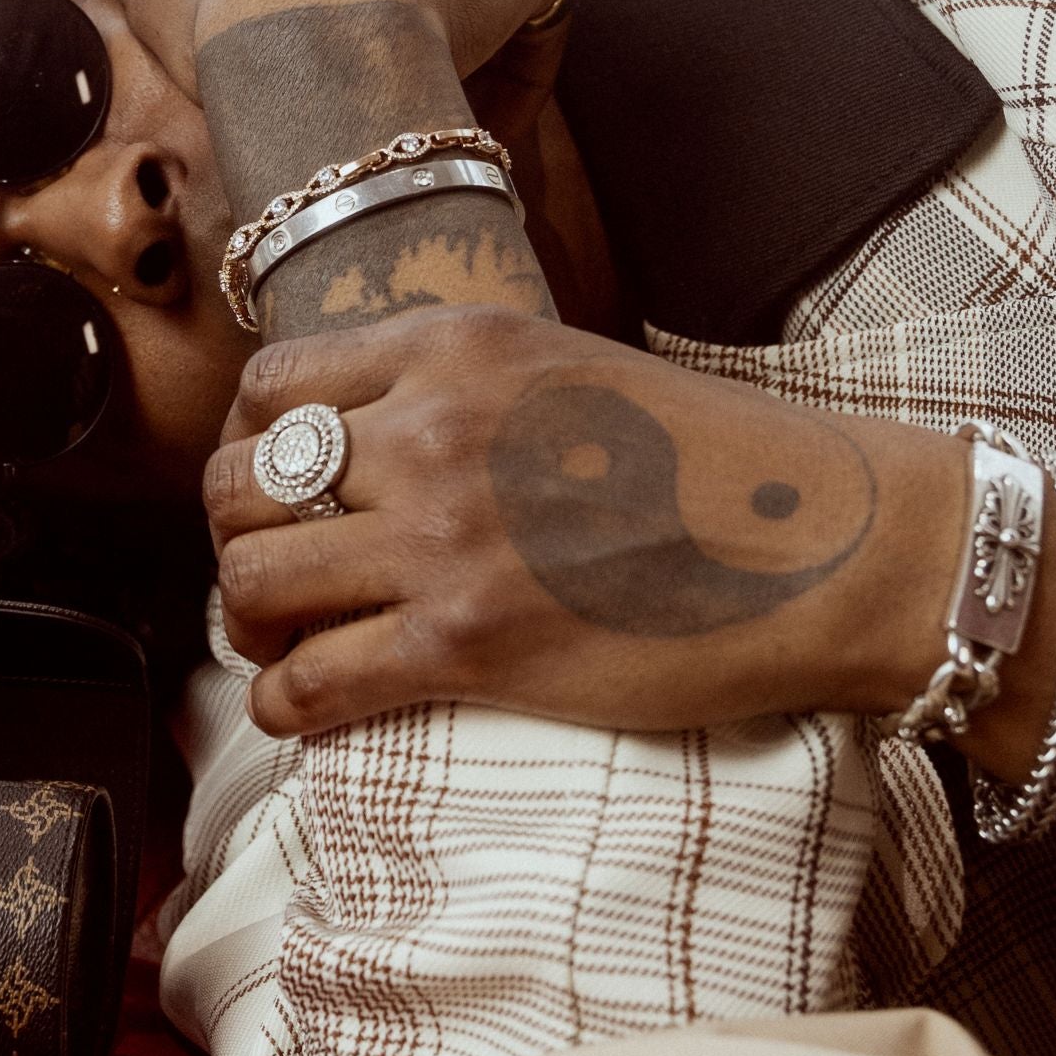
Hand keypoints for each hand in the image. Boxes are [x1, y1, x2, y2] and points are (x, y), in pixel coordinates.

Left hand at [205, 314, 960, 743]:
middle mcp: (430, 433)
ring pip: (252, 581)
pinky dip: (285, 704)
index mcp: (454, 349)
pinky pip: (306, 684)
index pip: (269, 390)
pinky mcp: (464, 646)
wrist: (819, 546)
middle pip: (237, 487)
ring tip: (290, 640)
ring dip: (253, 623)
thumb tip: (367, 435)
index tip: (281, 491)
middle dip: (239, 538)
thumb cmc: (713, 467)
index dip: (252, 448)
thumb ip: (459, 388)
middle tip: (279, 574)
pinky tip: (310, 706)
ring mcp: (442, 541)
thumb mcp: (566, 369)